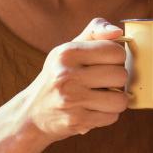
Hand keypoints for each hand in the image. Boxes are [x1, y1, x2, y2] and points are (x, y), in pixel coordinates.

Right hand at [18, 17, 128, 142]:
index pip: (116, 51)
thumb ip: (95, 32)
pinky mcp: (76, 121)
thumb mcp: (69, 49)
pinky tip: (92, 110)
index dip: (117, 58)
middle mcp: (67, 75)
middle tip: (102, 82)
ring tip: (100, 97)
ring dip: (116, 100)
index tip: (105, 63)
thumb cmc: (59, 75)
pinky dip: (107, 115)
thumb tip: (118, 32)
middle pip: (121, 75)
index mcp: (67, 52)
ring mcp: (71, 100)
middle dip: (117, 80)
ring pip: (120, 99)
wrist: (31, 113)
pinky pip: (112, 117)